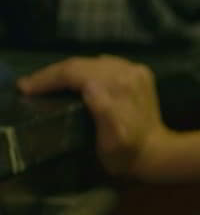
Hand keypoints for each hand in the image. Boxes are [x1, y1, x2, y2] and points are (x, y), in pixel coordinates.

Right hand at [17, 55, 176, 178]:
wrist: (157, 152)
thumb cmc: (127, 153)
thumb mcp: (111, 140)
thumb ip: (103, 112)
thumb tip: (89, 88)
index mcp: (117, 87)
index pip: (73, 73)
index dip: (47, 79)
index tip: (26, 88)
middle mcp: (126, 73)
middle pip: (80, 64)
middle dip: (53, 74)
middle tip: (32, 85)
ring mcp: (135, 70)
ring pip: (91, 62)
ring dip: (69, 71)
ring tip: (50, 83)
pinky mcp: (140, 73)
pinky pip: (106, 64)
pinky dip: (89, 70)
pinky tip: (78, 80)